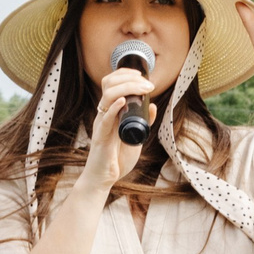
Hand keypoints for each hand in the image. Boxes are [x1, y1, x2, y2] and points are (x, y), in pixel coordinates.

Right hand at [79, 65, 160, 189]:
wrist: (104, 179)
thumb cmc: (117, 159)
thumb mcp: (136, 137)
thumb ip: (143, 122)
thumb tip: (152, 105)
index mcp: (110, 111)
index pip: (112, 83)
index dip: (125, 74)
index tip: (141, 75)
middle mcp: (103, 114)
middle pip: (109, 84)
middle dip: (129, 78)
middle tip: (148, 84)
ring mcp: (101, 124)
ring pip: (108, 96)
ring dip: (127, 88)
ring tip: (143, 89)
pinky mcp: (100, 137)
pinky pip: (105, 119)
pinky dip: (114, 108)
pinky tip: (123, 101)